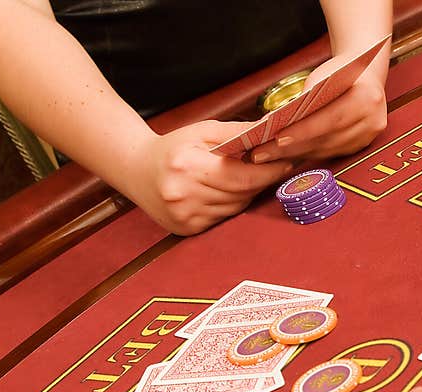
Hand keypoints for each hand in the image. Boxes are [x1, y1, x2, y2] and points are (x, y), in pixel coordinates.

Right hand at [129, 120, 292, 234]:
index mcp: (187, 166)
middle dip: (260, 181)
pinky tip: (223, 192)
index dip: (268, 172)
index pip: (240, 177)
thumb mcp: (203, 131)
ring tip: (242, 177)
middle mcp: (183, 195)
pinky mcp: (186, 229)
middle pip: (240, 195)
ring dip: (245, 194)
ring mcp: (184, 216)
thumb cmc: (173, 147)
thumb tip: (272, 131)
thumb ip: (238, 132)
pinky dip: (229, 205)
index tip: (286, 163)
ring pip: (234, 208)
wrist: (135, 169)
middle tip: (272, 167)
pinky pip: (222, 219)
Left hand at [250, 56, 387, 163]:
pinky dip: (308, 153)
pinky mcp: (361, 146)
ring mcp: (368, 137)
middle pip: (327, 139)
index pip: (331, 119)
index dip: (304, 131)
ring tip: (270, 155)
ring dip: (297, 154)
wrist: (367, 75)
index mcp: (367, 98)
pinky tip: (289, 154)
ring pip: (327, 150)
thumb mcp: (324, 75)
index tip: (279, 138)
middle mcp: (372, 121)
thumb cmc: (342, 72)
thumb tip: (280, 121)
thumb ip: (308, 97)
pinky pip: (331, 153)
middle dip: (293, 147)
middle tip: (264, 153)